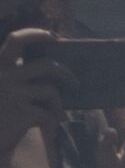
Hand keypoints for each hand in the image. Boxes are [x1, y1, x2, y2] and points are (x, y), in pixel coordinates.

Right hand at [0, 28, 58, 159]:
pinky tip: (50, 132)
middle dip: (66, 74)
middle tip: (75, 84)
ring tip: (56, 116)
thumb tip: (53, 67)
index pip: (16, 40)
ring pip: (52, 92)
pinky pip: (50, 115)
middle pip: (48, 66)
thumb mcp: (3, 88)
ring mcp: (13, 93)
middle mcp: (4, 75)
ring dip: (58, 106)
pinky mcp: (22, 112)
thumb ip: (19, 76)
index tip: (52, 36)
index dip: (36, 34)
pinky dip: (53, 124)